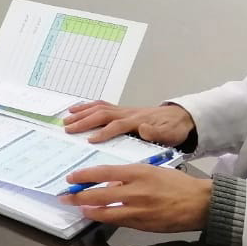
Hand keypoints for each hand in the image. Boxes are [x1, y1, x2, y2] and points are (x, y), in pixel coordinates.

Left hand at [58, 164, 211, 231]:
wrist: (200, 203)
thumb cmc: (177, 184)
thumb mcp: (152, 171)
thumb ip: (129, 176)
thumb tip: (108, 181)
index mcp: (139, 173)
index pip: (104, 172)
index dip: (84, 176)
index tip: (71, 178)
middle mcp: (136, 191)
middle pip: (99, 194)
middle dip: (78, 196)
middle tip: (65, 196)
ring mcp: (138, 210)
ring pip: (105, 211)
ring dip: (89, 210)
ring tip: (79, 208)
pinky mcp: (142, 225)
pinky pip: (118, 221)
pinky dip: (106, 218)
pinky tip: (97, 216)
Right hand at [63, 100, 194, 145]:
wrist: (180, 117)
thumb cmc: (173, 129)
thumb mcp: (171, 134)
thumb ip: (157, 133)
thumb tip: (143, 129)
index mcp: (138, 121)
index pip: (117, 126)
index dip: (104, 133)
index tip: (90, 140)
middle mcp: (128, 113)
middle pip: (102, 114)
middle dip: (84, 121)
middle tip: (68, 129)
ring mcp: (123, 110)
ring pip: (99, 108)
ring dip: (82, 113)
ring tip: (66, 119)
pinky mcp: (121, 110)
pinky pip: (101, 105)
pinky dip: (87, 106)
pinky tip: (75, 109)